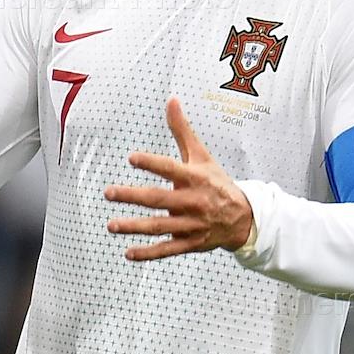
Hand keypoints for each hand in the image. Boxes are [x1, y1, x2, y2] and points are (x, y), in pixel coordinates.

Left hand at [105, 97, 253, 260]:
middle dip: (133, 196)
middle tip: (109, 193)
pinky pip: (168, 250)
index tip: (131, 158)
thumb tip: (171, 100)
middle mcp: (193, 202)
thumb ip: (182, 131)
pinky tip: (128, 252)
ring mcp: (192, 225)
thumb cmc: (217, 182)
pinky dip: (148, 253)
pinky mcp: (191, 243)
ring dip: (135, 227)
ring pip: (160, 227)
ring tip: (112, 225)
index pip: (170, 168)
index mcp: (195, 178)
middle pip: (159, 199)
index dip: (151, 163)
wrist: (244, 218)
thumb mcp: (202, 155)